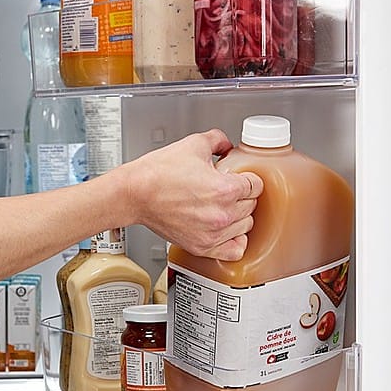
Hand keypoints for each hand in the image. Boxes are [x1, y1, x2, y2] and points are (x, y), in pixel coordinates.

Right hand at [121, 129, 262, 260]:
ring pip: (246, 226)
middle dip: (242, 196)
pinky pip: (234, 250)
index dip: (247, 178)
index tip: (239, 178)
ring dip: (238, 216)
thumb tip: (227, 146)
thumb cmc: (157, 173)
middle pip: (252, 205)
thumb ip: (218, 140)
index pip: (256, 185)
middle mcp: (222, 214)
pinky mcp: (202, 246)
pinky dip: (234, 241)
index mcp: (225, 189)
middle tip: (226, 190)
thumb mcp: (193, 144)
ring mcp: (213, 233)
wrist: (134, 194)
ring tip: (223, 207)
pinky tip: (225, 230)